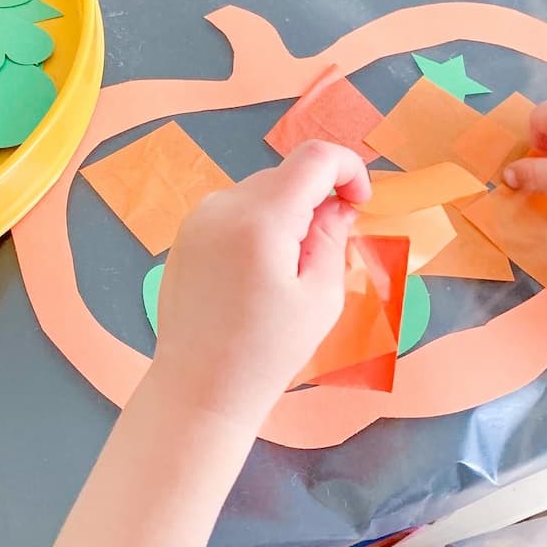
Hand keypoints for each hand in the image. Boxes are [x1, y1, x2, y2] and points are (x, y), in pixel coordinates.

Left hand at [149, 140, 371, 430]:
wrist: (198, 389)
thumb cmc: (266, 353)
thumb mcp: (319, 297)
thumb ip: (332, 238)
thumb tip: (338, 204)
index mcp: (260, 218)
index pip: (314, 158)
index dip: (348, 169)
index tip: (361, 203)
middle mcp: (223, 205)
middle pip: (286, 176)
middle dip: (317, 200)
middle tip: (329, 251)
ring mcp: (198, 218)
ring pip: (261, 193)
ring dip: (287, 214)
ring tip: (290, 272)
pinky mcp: (186, 234)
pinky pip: (235, 211)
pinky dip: (259, 226)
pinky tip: (258, 275)